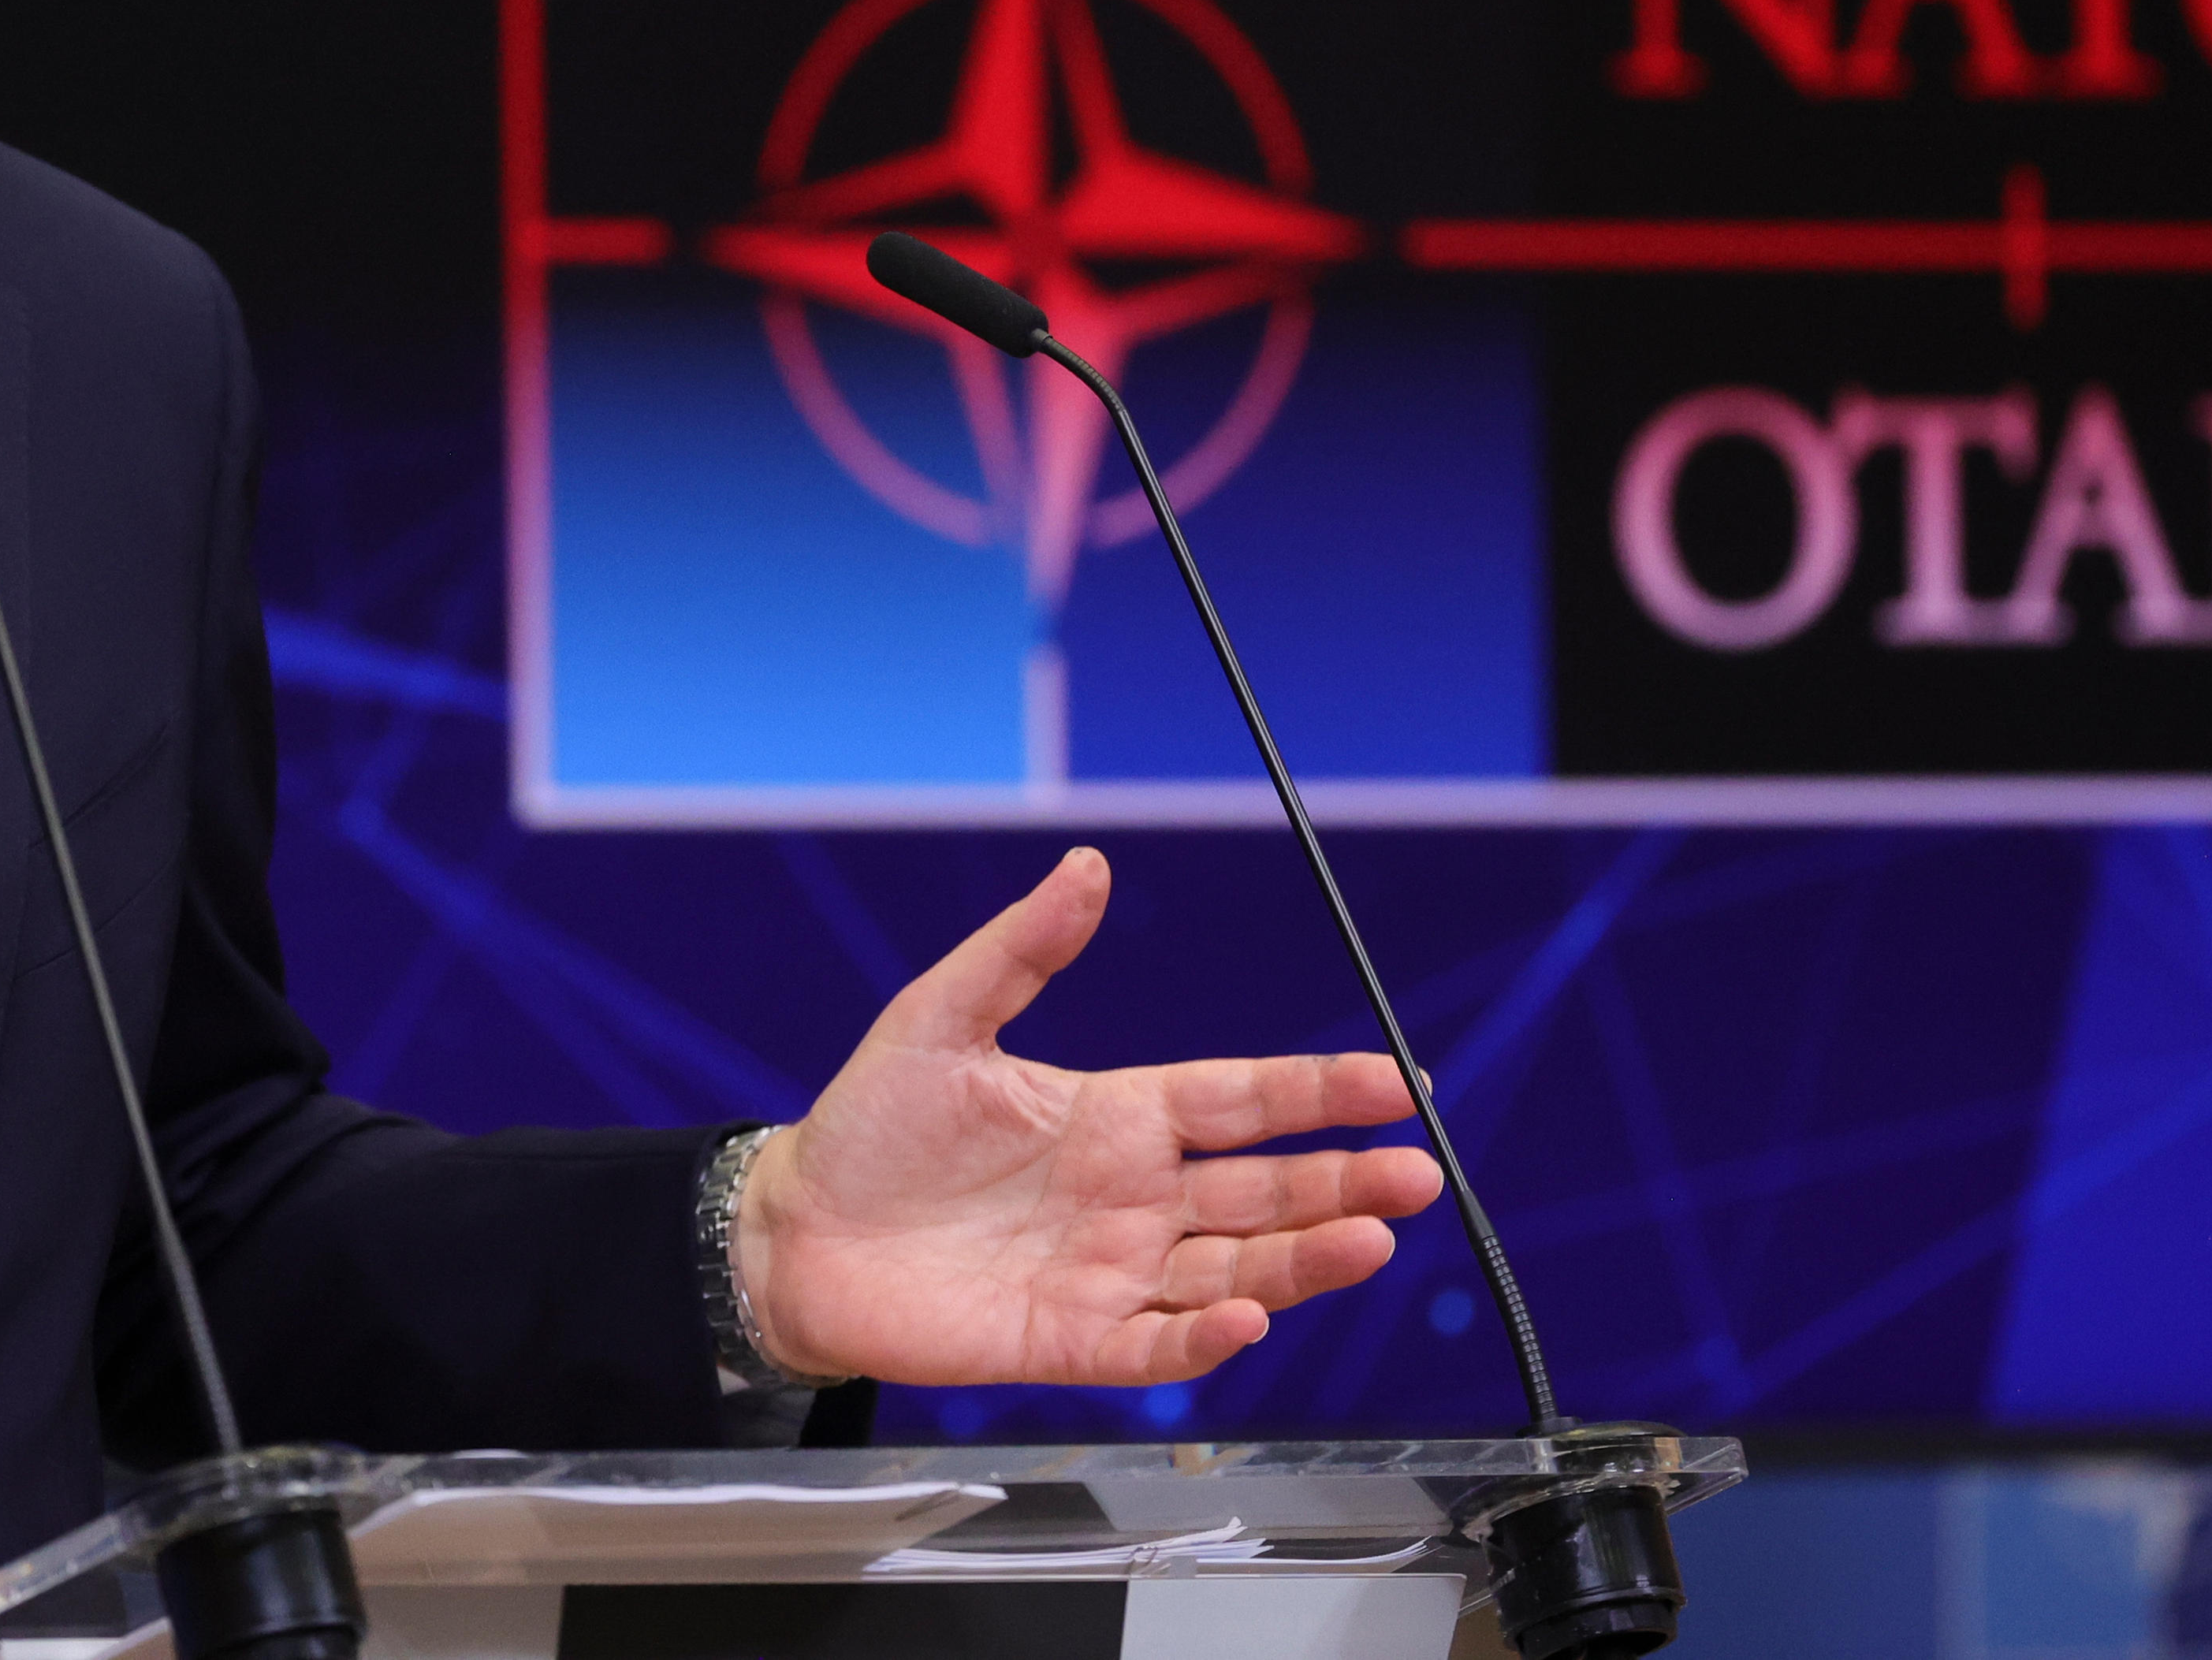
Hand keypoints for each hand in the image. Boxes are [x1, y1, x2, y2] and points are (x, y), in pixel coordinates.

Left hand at [732, 847, 1443, 1387]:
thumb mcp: (940, 1016)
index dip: (1317, 1093)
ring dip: (1303, 1260)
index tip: (1393, 1083)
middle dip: (1343, 1182)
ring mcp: (1108, 1274)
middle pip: (1263, 1192)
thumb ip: (1021, 949)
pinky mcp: (1070, 1343)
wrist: (796, 1231)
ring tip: (1369, 1240)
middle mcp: (1131, 1198)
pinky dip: (1204, 1338)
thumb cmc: (871, 1126)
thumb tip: (1086, 865)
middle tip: (1415, 1175)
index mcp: (1118, 1116)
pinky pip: (1155, 1347)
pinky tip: (1249, 1317)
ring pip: (1234, 1269)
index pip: (1240, 1101)